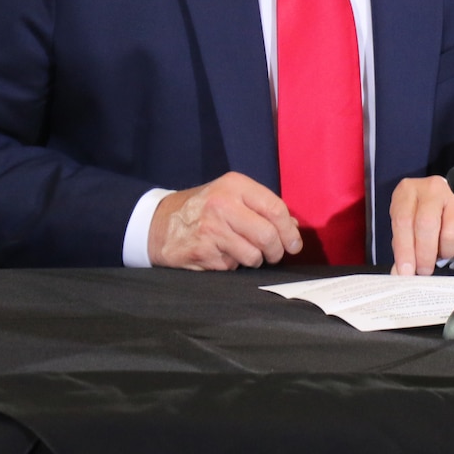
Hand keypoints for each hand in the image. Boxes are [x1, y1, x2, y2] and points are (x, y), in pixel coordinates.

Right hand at [148, 172, 302, 269]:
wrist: (159, 223)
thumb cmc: (203, 208)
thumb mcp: (231, 195)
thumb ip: (262, 207)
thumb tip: (294, 226)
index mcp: (235, 185)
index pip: (275, 209)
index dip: (290, 230)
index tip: (295, 244)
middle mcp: (222, 205)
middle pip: (267, 235)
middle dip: (277, 251)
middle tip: (275, 255)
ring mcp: (211, 230)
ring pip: (253, 256)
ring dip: (255, 260)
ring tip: (244, 252)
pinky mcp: (202, 253)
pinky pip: (233, 267)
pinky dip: (233, 266)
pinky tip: (222, 255)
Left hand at [389, 176, 453, 276]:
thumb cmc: (426, 220)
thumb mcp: (408, 230)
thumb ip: (403, 250)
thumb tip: (401, 273)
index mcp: (409, 191)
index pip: (403, 220)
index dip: (404, 249)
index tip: (406, 271)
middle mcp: (434, 187)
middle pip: (427, 224)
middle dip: (425, 254)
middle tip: (425, 270)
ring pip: (452, 233)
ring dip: (447, 251)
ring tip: (443, 250)